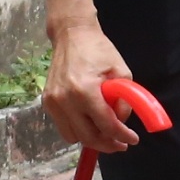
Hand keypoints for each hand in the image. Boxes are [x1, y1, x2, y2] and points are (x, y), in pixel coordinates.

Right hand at [43, 14, 144, 152]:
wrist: (71, 35)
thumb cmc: (99, 50)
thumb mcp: (122, 72)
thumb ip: (124, 100)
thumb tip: (121, 122)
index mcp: (85, 90)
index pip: (106, 125)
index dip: (122, 136)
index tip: (133, 140)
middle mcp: (65, 100)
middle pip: (88, 137)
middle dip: (107, 144)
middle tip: (120, 144)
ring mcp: (52, 102)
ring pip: (73, 137)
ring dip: (91, 139)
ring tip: (105, 133)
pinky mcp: (47, 102)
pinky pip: (63, 127)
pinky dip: (78, 129)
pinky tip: (89, 121)